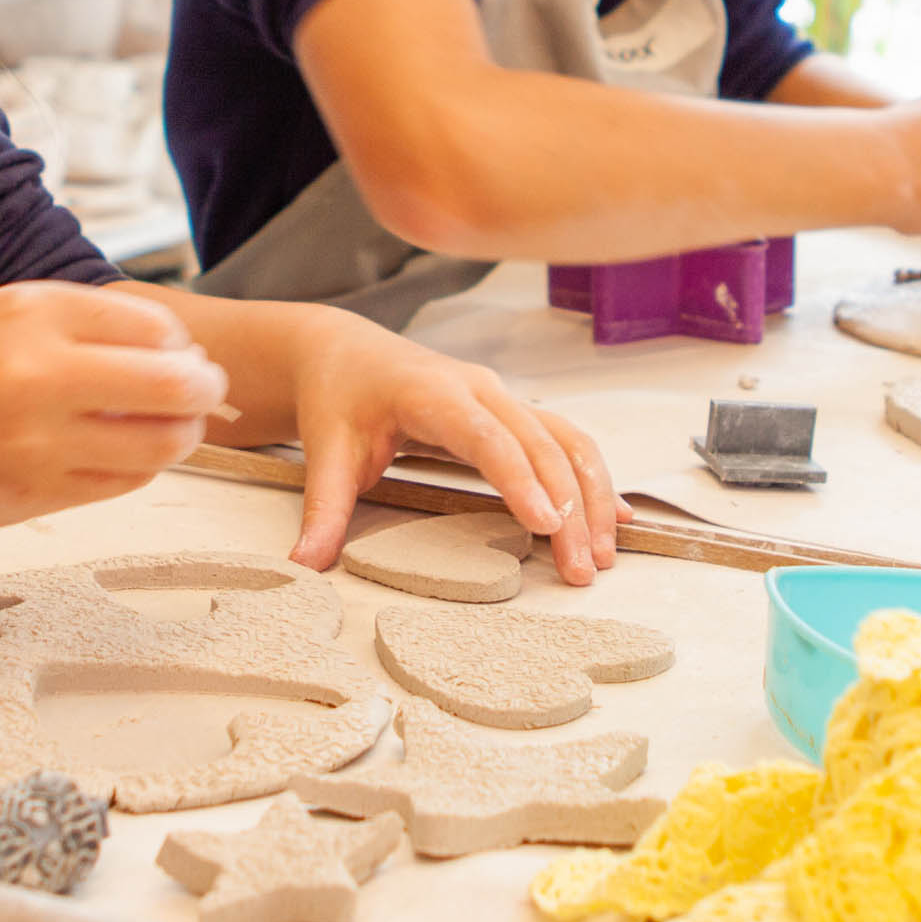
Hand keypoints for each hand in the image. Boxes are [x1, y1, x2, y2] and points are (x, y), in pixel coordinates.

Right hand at [0, 283, 227, 531]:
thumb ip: (82, 327)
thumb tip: (174, 349)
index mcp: (29, 316)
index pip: (153, 325)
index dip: (179, 341)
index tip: (179, 348)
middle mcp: (35, 378)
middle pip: (171, 387)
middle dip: (202, 388)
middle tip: (204, 387)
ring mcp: (34, 444)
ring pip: (157, 446)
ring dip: (179, 434)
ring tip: (169, 423)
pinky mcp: (32, 496)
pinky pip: (120, 484)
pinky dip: (139, 467)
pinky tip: (121, 451)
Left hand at [280, 314, 628, 586]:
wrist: (345, 350)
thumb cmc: (337, 396)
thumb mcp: (324, 451)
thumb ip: (322, 509)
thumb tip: (304, 565)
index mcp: (431, 392)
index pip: (486, 436)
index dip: (519, 478)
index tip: (546, 523)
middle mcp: (477, 388)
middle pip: (539, 444)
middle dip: (569, 507)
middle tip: (582, 571)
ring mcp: (500, 396)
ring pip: (565, 439)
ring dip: (592, 495)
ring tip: (605, 556)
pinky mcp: (510, 410)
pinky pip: (564, 439)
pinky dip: (592, 476)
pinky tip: (616, 518)